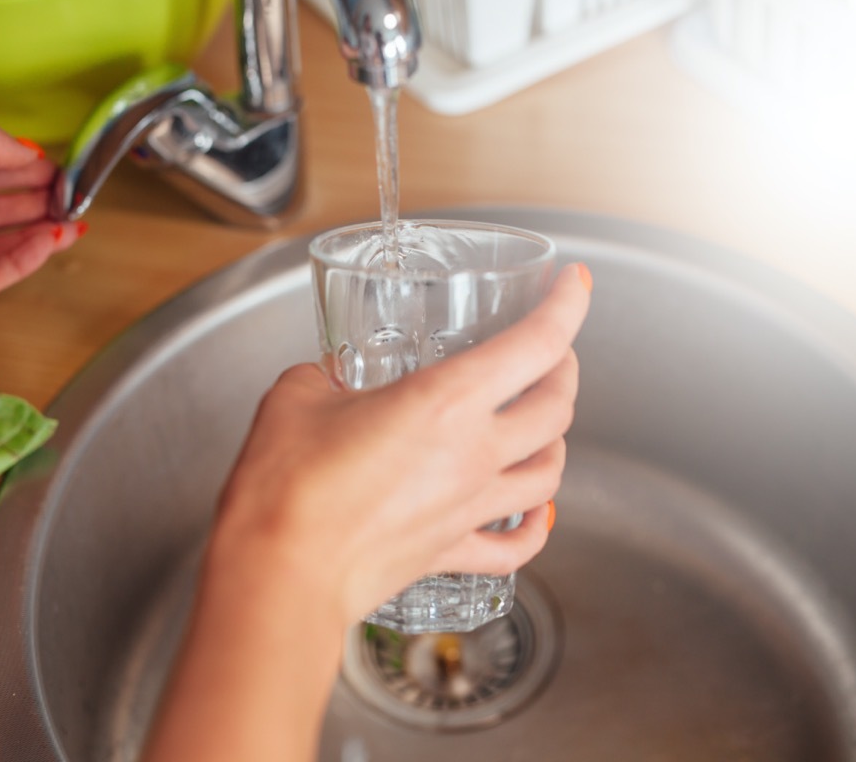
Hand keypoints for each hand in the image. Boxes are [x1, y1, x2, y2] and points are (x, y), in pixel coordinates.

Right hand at [207, 262, 591, 626]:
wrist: (281, 572)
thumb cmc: (287, 488)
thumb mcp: (297, 397)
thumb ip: (324, 378)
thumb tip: (326, 381)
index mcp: (446, 401)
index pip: (536, 343)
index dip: (567, 306)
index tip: (575, 283)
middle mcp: (473, 454)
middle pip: (556, 408)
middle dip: (564, 371)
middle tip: (552, 353)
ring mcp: (469, 508)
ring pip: (549, 473)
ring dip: (557, 441)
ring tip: (545, 425)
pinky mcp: (450, 553)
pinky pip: (515, 545)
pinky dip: (535, 528)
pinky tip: (534, 516)